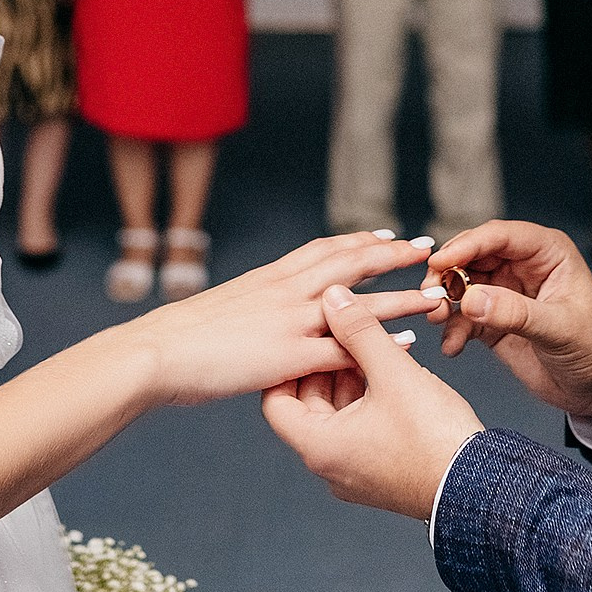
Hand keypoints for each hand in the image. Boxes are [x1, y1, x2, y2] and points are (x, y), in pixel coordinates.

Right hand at [138, 233, 437, 406]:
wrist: (157, 352)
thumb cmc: (181, 336)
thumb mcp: (222, 306)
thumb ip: (251, 304)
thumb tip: (260, 308)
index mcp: (270, 277)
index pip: (324, 249)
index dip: (357, 241)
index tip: (385, 234)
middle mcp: (286, 291)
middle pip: (350, 263)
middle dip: (391, 254)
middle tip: (427, 247)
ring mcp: (290, 323)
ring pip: (360, 305)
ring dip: (401, 298)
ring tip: (434, 294)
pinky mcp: (289, 357)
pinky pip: (346, 351)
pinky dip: (380, 346)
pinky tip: (408, 346)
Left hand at [263, 288, 481, 517]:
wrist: (480, 487)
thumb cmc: (435, 438)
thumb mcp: (394, 372)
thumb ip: (360, 330)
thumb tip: (333, 298)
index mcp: (319, 447)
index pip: (275, 401)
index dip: (285, 364)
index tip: (300, 336)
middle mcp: (329, 466)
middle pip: (307, 406)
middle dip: (324, 365)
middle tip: (342, 331)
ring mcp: (355, 474)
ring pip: (337, 416)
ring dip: (349, 379)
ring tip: (371, 345)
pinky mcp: (379, 474)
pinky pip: (360, 430)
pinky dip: (367, 400)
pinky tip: (390, 372)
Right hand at [418, 220, 591, 425]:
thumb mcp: (561, 329)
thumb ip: (516, 313)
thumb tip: (471, 299)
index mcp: (547, 253)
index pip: (501, 236)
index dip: (467, 245)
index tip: (440, 262)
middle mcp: (522, 266)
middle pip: (473, 255)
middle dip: (447, 272)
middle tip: (430, 294)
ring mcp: (506, 293)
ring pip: (462, 283)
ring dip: (445, 300)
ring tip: (437, 320)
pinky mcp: (494, 321)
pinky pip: (464, 317)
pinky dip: (453, 329)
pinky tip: (452, 347)